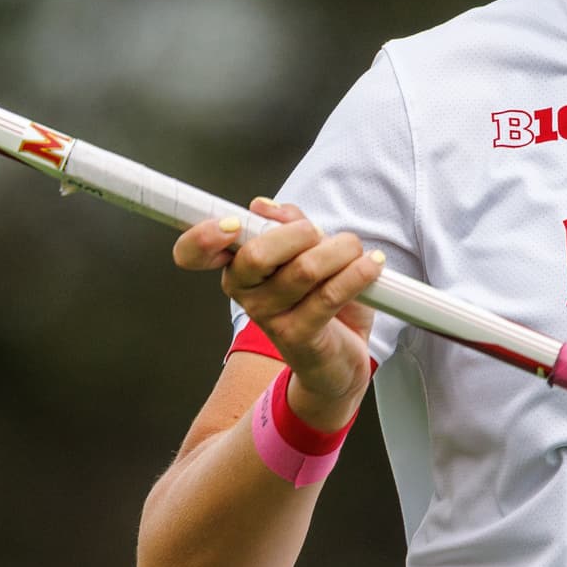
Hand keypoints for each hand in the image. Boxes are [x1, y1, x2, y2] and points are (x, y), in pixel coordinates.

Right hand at [171, 199, 381, 429]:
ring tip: (357, 252)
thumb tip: (264, 206)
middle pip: (257, 253)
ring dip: (341, 251)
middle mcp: (244, 292)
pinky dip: (357, 273)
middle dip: (300, 233)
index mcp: (237, 266)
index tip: (231, 224)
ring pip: (304, 269)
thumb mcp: (307, 252)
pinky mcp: (297, 337)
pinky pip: (329, 295)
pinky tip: (372, 265)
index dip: (203, 236)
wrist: (340, 359)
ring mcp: (268, 318)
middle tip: (322, 234)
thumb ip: (288, 224)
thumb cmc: (320, 301)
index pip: (195, 252)